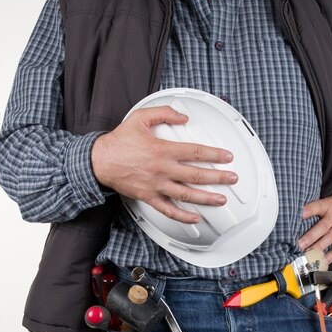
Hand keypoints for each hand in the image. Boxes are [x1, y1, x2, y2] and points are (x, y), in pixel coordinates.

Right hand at [91, 105, 236, 223]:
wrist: (99, 161)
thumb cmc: (119, 141)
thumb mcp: (140, 118)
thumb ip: (164, 114)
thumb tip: (183, 117)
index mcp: (162, 150)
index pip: (196, 152)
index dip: (215, 154)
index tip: (227, 157)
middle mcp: (162, 169)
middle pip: (196, 175)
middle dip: (218, 177)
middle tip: (232, 179)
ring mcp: (156, 185)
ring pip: (186, 195)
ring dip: (206, 198)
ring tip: (220, 199)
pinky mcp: (148, 197)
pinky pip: (168, 209)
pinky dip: (182, 216)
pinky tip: (194, 218)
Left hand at [298, 186, 331, 263]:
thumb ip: (322, 206)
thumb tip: (303, 213)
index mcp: (330, 204)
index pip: (316, 207)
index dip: (306, 212)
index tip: (297, 216)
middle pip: (321, 228)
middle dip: (308, 237)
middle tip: (298, 245)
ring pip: (328, 239)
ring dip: (316, 248)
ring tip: (306, 255)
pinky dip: (331, 256)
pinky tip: (322, 261)